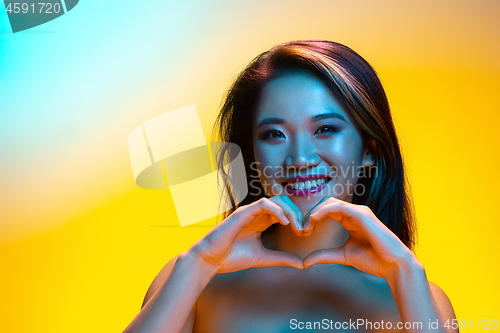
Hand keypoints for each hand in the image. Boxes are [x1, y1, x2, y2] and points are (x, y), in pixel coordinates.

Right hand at [191, 196, 304, 273]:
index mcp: (262, 221)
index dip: (298, 219)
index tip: (304, 233)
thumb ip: (281, 258)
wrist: (211, 260)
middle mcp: (257, 214)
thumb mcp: (263, 258)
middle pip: (284, 202)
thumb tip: (302, 264)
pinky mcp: (243, 212)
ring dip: (289, 211)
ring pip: (276, 200)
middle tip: (303, 230)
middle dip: (297, 214)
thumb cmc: (232, 257)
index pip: (285, 211)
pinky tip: (283, 222)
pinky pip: (264, 204)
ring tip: (295, 226)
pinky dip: (277, 210)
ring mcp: (250, 211)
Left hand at [302, 197, 416, 278]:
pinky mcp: (362, 214)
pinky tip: (314, 219)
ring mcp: (358, 212)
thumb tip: (305, 262)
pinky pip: (338, 206)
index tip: (304, 232)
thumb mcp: (342, 256)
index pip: (326, 210)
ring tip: (307, 225)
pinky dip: (324, 210)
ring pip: (330, 202)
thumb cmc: (373, 260)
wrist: (392, 265)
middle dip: (311, 213)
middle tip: (302, 228)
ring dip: (315, 212)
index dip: (312, 218)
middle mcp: (354, 213)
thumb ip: (325, 256)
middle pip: (326, 204)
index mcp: (349, 220)